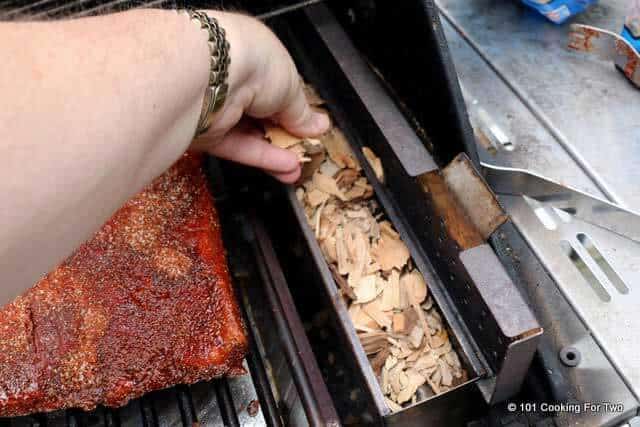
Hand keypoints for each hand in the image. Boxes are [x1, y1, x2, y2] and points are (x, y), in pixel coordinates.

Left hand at [190, 12, 329, 182]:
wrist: (212, 75)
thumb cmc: (255, 63)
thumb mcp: (292, 86)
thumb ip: (301, 112)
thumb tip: (318, 126)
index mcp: (253, 55)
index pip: (275, 86)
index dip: (293, 108)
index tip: (309, 126)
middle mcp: (232, 78)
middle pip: (262, 113)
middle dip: (285, 134)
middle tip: (306, 149)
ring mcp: (217, 106)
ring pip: (250, 134)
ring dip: (276, 151)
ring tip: (300, 166)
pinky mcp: (207, 133)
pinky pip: (238, 147)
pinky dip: (262, 157)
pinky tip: (286, 167)